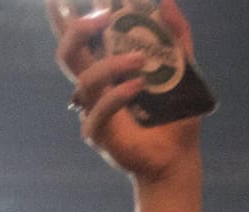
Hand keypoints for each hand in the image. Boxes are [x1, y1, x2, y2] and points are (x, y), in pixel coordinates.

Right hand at [47, 0, 202, 184]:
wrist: (177, 159)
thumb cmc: (175, 116)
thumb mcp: (183, 70)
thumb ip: (177, 36)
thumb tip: (167, 1)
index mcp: (108, 66)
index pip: (80, 37)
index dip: (64, 16)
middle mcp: (95, 85)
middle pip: (68, 52)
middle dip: (79, 29)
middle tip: (104, 17)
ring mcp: (92, 109)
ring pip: (85, 79)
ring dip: (111, 64)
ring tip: (140, 61)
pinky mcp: (97, 133)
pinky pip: (98, 110)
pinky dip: (117, 96)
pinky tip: (138, 87)